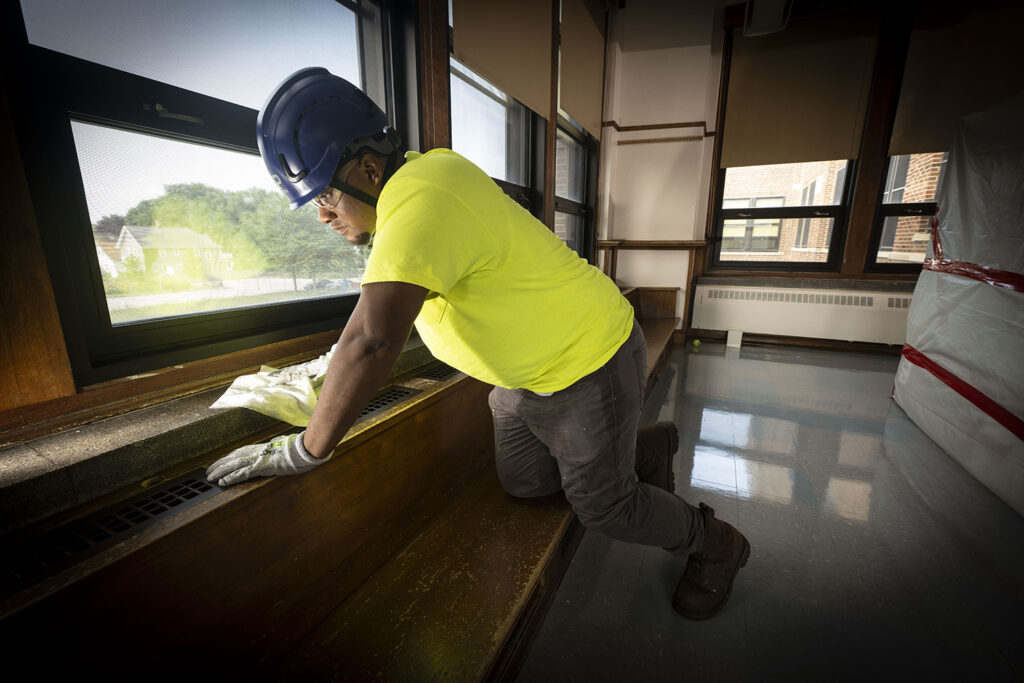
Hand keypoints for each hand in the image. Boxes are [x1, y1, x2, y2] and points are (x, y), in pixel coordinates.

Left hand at [206, 431, 328, 486]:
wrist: (301, 449)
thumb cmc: (294, 449)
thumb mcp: (281, 447)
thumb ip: (274, 447)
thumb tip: (275, 444)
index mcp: (259, 448)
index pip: (237, 453)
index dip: (226, 458)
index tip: (218, 463)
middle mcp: (255, 452)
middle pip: (231, 458)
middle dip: (218, 465)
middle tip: (207, 472)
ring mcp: (257, 459)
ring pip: (233, 465)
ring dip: (219, 472)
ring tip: (209, 478)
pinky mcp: (260, 467)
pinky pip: (242, 473)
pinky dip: (231, 477)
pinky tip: (222, 482)